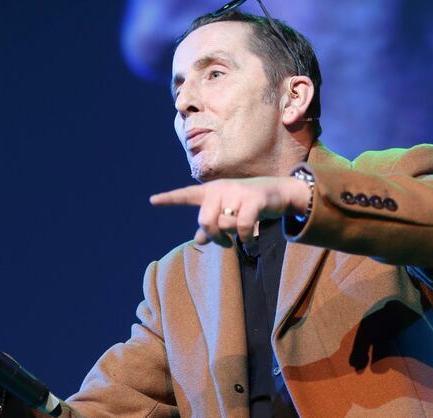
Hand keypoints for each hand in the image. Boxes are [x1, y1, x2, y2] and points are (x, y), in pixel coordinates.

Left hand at [150, 176, 309, 246]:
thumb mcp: (229, 214)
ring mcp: (237, 192)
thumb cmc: (250, 204)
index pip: (187, 195)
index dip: (169, 199)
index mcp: (211, 191)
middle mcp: (221, 189)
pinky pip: (242, 226)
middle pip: (205, 221)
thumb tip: (198, 241)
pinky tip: (251, 243)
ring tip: (243, 235)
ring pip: (225, 225)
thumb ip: (213, 226)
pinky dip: (246, 239)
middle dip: (215, 236)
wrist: (280, 192)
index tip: (152, 201)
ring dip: (234, 236)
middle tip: (224, 243)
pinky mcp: (253, 199)